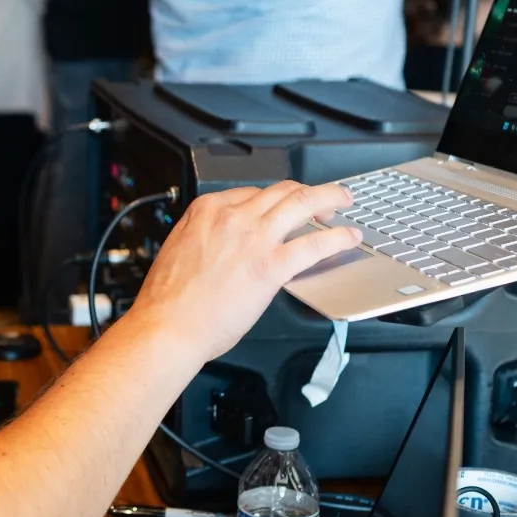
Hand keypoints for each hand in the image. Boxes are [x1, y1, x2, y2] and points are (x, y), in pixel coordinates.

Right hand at [122, 182, 358, 361]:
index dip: (272, 201)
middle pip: (281, 190)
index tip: (281, 209)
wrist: (167, 326)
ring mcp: (254, 238)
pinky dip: (338, 237)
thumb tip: (224, 245)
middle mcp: (233, 217)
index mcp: (206, 211)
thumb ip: (205, 239)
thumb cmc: (168, 301)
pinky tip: (349, 238)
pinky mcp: (271, 265)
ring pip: (303, 203)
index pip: (250, 193)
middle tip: (321, 200)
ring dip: (330, 198)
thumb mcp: (180, 250)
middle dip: (305, 192)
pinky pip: (315, 243)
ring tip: (344, 202)